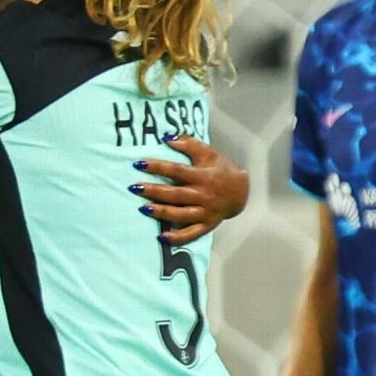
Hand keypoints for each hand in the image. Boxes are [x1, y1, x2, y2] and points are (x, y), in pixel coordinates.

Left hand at [130, 135, 248, 244]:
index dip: (158, 167)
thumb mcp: (209, 153)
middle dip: (154, 191)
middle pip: (176, 194)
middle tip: (134, 188)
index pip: (177, 171)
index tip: (139, 164)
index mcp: (203, 176)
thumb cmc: (220, 170)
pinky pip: (192, 233)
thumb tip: (167, 138)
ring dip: (161, 212)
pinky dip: (178, 237)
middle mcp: (204, 195)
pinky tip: (162, 237)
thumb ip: (189, 144)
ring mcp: (205, 212)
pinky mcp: (206, 225)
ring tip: (143, 208)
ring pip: (181, 214)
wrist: (241, 192)